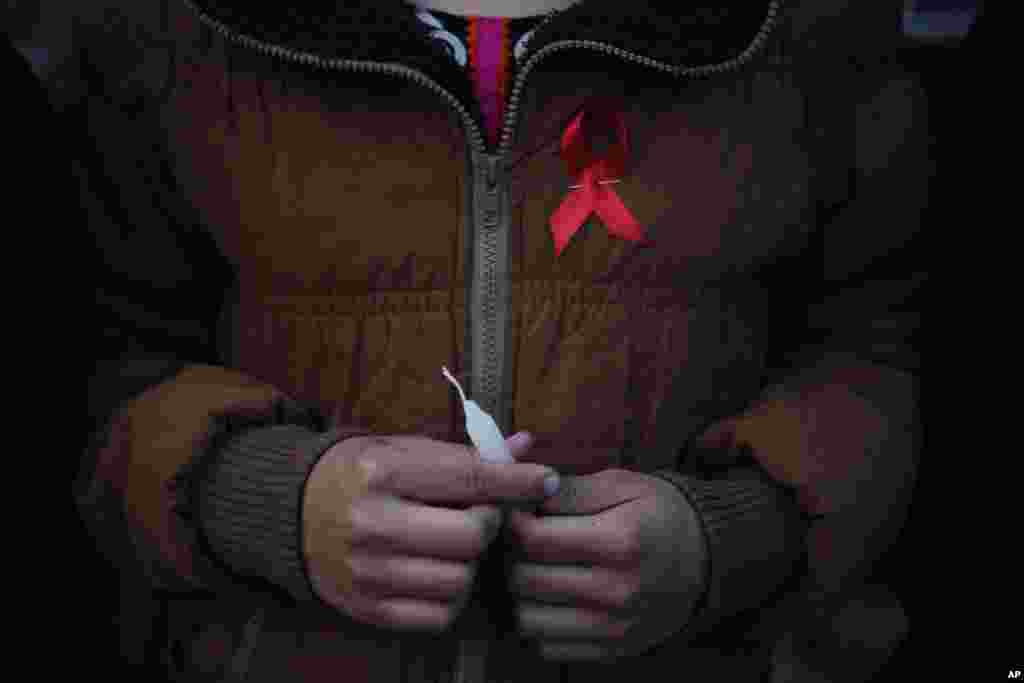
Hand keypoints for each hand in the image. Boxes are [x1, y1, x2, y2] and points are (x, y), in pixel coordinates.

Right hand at [303, 433, 555, 631]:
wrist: (291, 512)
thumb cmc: (361, 474)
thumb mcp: (405, 449)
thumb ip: (465, 454)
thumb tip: (526, 448)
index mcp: (384, 473)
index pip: (469, 478)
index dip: (516, 480)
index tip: (545, 479)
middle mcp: (373, 524)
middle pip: (471, 536)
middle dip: (488, 524)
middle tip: (480, 514)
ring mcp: (368, 572)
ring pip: (460, 580)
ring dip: (471, 563)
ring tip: (453, 544)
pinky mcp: (367, 608)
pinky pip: (439, 615)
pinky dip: (451, 596)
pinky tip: (438, 571)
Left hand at [506, 468, 705, 660]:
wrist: (707, 558)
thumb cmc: (659, 514)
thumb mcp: (622, 485)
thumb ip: (570, 491)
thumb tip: (523, 495)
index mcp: (617, 541)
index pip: (533, 539)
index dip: (513, 523)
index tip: (518, 515)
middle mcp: (614, 590)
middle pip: (525, 579)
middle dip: (513, 556)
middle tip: (524, 541)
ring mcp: (613, 626)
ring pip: (529, 618)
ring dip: (524, 593)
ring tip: (539, 569)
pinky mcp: (611, 649)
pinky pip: (549, 645)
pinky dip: (543, 622)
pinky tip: (557, 597)